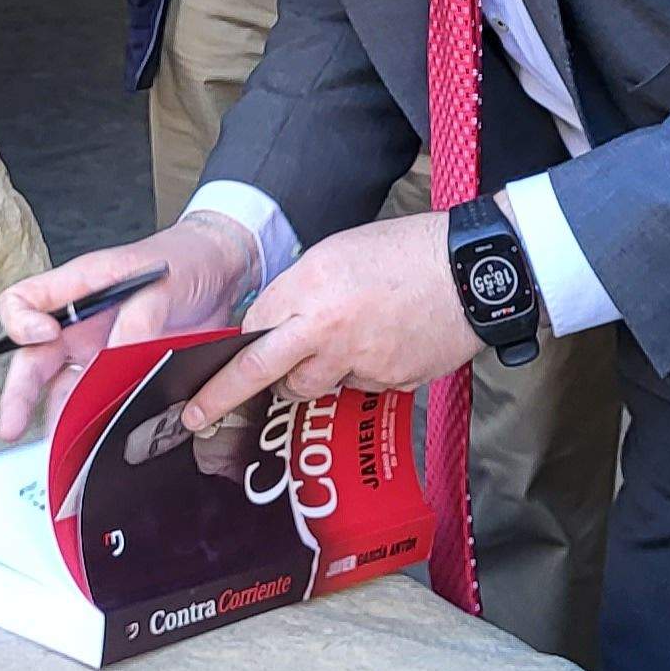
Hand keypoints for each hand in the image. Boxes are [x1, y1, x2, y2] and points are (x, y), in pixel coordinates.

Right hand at [0, 212, 260, 441]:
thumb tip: (120, 354)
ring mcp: (100, 350)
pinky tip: (96, 442)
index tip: (43, 337)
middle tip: (12, 426)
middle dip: (19, 393)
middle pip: (34, 358)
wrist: (222, 275)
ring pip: (64, 389)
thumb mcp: (162, 282)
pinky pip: (99, 401)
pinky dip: (95, 422)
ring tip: (60, 447)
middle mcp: (81, 322)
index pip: (22, 301)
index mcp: (80, 287)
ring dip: (59, 418)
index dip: (21, 322)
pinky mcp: (123, 373)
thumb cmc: (186, 260)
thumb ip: (139, 318)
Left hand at [176, 211, 475, 430]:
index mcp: (310, 286)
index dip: (236, 349)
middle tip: (196, 418)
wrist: (473, 272)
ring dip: (310, 376)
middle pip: (260, 372)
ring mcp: (358, 361)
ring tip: (338, 344)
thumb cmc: (406, 252)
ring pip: (311, 386)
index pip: (252, 329)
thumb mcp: (339, 252)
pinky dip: (361, 372)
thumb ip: (300, 290)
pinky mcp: (388, 383)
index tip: (214, 366)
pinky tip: (382, 343)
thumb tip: (272, 325)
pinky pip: (357, 387)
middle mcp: (327, 328)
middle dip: (222, 397)